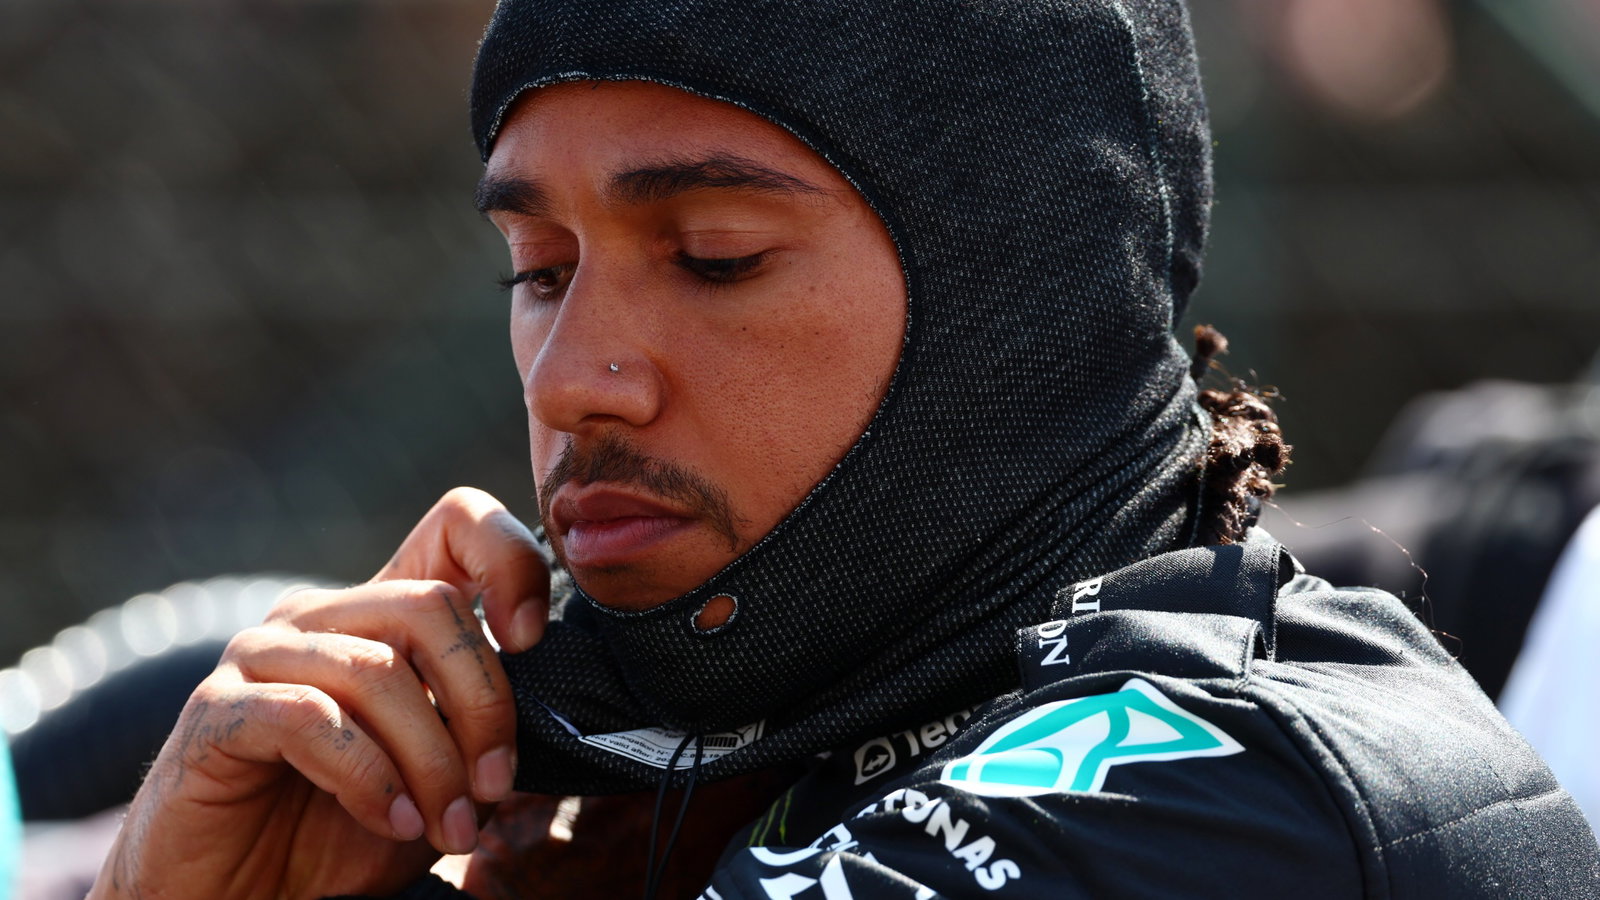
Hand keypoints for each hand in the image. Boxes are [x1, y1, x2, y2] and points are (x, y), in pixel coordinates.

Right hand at [90, 487, 549, 899]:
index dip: (509, 560)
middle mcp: (321, 616)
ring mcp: (262, 656)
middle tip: (494, 787)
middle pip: (431, 605)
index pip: (456, 523)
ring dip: (432, 759)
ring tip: (448, 826)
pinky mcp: (216, 710)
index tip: (533, 639)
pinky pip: (311, 719)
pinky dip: (369, 776)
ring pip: (377, 669)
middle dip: (482, 703)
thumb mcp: (441, 775)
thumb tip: (567, 708)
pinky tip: (394, 821)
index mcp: (381, 614)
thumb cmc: (343, 834)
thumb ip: (486, 729)